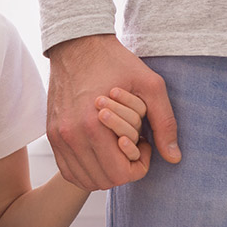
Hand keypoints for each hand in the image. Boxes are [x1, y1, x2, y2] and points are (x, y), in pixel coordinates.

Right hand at [46, 34, 179, 190]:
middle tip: (132, 144)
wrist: (77, 45)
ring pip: (85, 180)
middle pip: (104, 181)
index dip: (141, 165)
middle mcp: (71, 136)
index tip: (144, 143)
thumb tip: (174, 158)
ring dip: (106, 172)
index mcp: (94, 126)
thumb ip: (165, 123)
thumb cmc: (116, 63)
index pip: (121, 174)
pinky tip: (100, 152)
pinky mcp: (52, 134)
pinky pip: (68, 170)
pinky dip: (86, 171)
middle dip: (125, 169)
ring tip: (116, 147)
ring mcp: (58, 137)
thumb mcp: (150, 86)